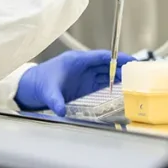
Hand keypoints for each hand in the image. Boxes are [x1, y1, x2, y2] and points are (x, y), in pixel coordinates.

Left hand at [15, 50, 133, 115]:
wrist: (30, 87)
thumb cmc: (38, 82)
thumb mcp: (47, 91)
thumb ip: (55, 100)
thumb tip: (60, 110)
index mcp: (77, 61)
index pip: (102, 57)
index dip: (117, 58)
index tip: (130, 60)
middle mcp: (83, 67)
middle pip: (107, 65)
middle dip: (122, 68)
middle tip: (137, 74)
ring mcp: (84, 76)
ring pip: (106, 74)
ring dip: (118, 77)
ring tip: (133, 82)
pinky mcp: (84, 86)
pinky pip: (101, 83)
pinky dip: (112, 85)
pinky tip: (120, 90)